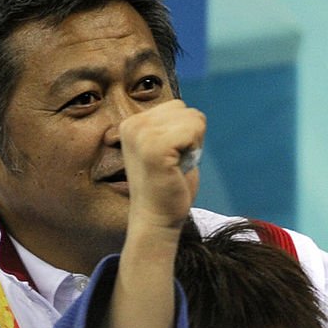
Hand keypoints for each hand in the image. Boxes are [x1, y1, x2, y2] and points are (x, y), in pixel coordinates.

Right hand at [119, 99, 205, 231]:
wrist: (156, 219)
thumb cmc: (168, 189)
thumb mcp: (168, 150)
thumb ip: (174, 129)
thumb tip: (195, 114)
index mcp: (133, 124)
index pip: (178, 108)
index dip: (185, 133)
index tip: (171, 157)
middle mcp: (133, 124)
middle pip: (186, 111)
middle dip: (191, 137)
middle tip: (175, 164)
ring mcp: (142, 134)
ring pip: (193, 119)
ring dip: (194, 144)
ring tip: (176, 166)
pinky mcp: (154, 146)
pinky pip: (193, 130)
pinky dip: (194, 149)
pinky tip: (180, 167)